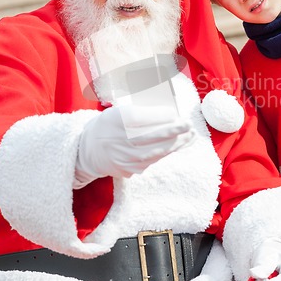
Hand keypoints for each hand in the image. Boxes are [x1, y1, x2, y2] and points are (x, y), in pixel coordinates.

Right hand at [75, 104, 195, 187]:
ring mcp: (126, 157)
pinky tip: (179, 145)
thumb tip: (169, 111)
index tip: (176, 113)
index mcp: (117, 120)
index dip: (162, 116)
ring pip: (157, 151)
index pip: (142, 118)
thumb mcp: (118, 111)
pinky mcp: (130, 169)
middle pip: (153, 135)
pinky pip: (154, 160)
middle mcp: (120, 140)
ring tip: (190, 135)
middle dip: (176, 130)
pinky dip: (168, 152)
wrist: (89, 151)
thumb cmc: (108, 125)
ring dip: (177, 143)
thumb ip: (140, 110)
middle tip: (189, 124)